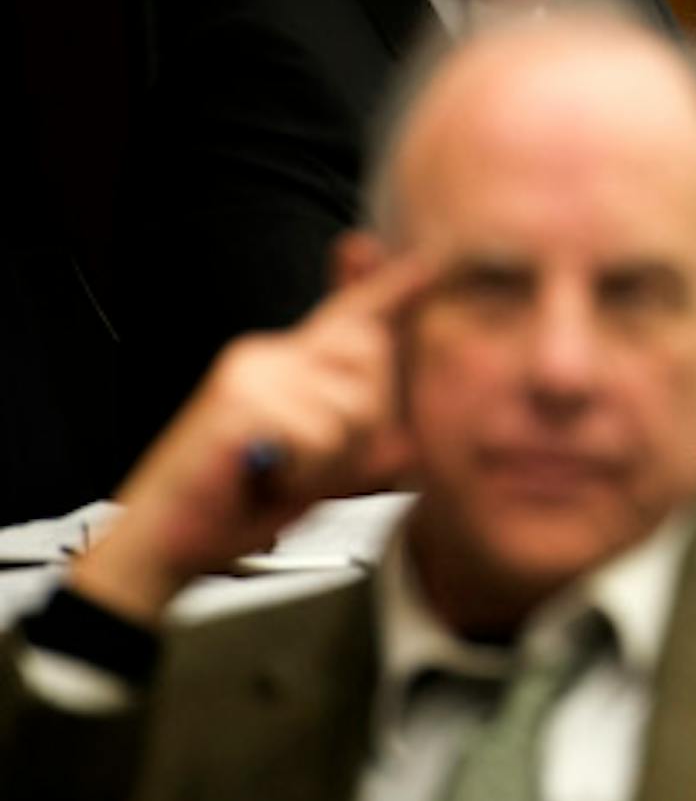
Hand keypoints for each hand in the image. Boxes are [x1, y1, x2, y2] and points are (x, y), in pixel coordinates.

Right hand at [71, 252, 437, 623]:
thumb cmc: (238, 503)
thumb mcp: (319, 466)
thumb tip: (406, 437)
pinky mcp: (241, 399)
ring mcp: (254, 371)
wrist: (165, 540)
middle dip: (367, 423)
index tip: (427, 260)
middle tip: (310, 463)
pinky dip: (307, 473)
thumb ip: (362, 439)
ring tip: (283, 472)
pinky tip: (267, 477)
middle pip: (374, 356)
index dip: (391, 285)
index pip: (348, 312)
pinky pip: (323, 435)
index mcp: (290, 363)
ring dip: (333, 459)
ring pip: (356, 405)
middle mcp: (271, 355)